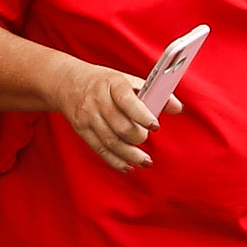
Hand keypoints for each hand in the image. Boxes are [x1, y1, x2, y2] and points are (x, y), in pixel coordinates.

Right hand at [50, 53, 166, 172]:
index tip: (155, 126)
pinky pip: (100, 149)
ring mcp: (88, 116)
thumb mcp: (127, 80)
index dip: (142, 115)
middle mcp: (98, 100)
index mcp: (112, 83)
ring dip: (130, 154)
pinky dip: (116, 161)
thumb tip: (178, 108)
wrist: (68, 83)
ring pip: (111, 141)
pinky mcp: (82, 130)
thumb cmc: (105, 82)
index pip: (126, 100)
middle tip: (146, 137)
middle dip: (137, 136)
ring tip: (145, 161)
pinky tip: (129, 166)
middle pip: (119, 125)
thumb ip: (154, 93)